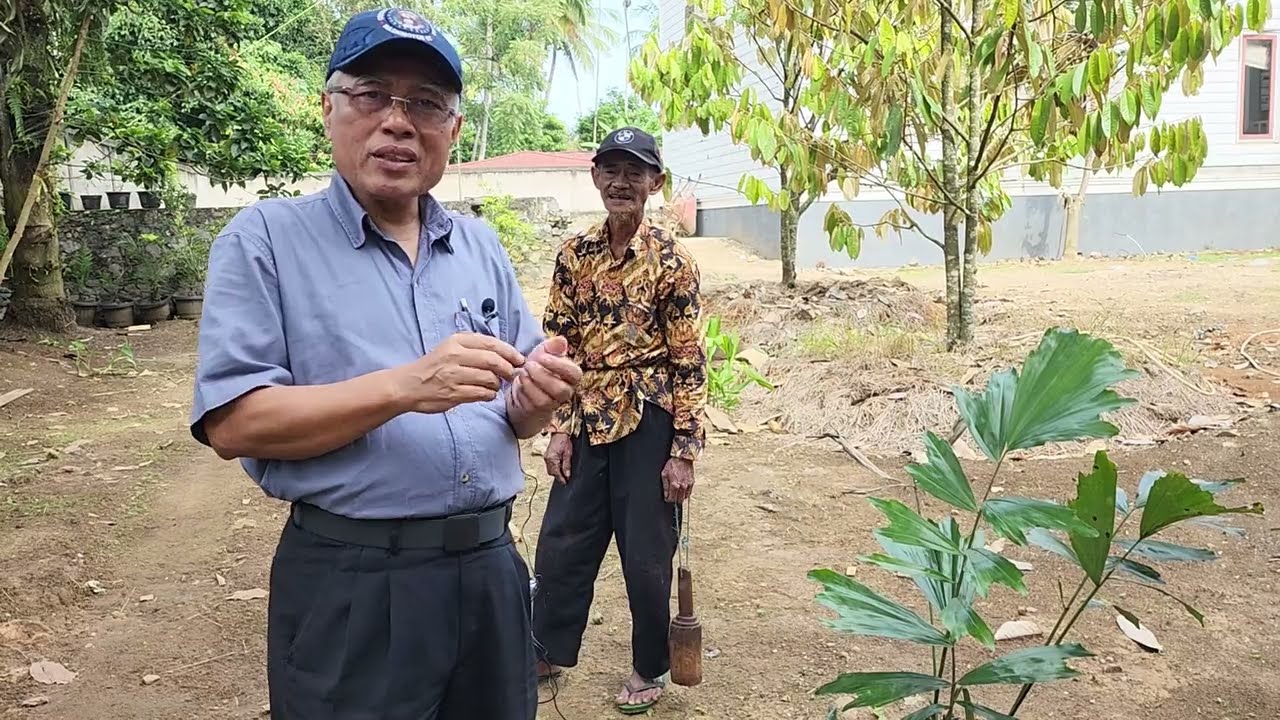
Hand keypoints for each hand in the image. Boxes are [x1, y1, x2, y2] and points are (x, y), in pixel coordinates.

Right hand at [393, 333, 524, 413]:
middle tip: (511, 375)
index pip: (491, 343)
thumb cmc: (434, 366)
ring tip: (494, 386)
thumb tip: (506, 354)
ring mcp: (453, 375)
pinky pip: (481, 394)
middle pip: (493, 361)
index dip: (510, 352)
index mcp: (457, 341)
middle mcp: (455, 356)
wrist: (408, 385)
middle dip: (508, 369)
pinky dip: (489, 395)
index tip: (519, 359)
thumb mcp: (451, 347)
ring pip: (489, 379)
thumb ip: (475, 348)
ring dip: (497, 384)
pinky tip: (486, 394)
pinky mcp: (453, 393)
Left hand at [511, 336, 581, 414]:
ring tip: (521, 372)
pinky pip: (531, 405)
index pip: (575, 374)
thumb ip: (552, 346)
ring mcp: (551, 404)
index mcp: (571, 377)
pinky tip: (518, 382)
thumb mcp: (543, 354)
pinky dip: (523, 391)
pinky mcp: (537, 411)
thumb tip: (561, 340)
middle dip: (542, 376)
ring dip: (530, 384)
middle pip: (561, 390)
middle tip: (529, 364)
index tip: (542, 357)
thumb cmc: (538, 369)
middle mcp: (565, 392)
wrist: (525, 387)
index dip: (559, 365)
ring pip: (545, 399)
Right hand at [544, 432, 572, 483]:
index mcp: (552, 459)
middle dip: (558, 476)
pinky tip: (559, 467)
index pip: (556, 473)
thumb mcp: (568, 454)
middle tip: (565, 478)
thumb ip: (567, 465)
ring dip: (556, 473)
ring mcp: (546, 458)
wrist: (559, 432)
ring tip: (563, 473)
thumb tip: (567, 475)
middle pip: (552, 473)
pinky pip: (549, 466)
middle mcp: (547, 459)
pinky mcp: (547, 456)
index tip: (566, 483)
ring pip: (550, 470)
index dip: (561, 479)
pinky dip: (554, 468)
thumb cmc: (564, 441)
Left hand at [661, 458, 694, 502]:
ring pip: (684, 497)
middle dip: (674, 500)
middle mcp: (682, 486)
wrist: (683, 457)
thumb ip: (665, 486)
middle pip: (678, 500)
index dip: (668, 499)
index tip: (667, 498)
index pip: (671, 499)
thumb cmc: (673, 464)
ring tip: (676, 493)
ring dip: (680, 497)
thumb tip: (666, 495)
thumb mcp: (664, 474)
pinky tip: (682, 490)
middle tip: (671, 496)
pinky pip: (689, 492)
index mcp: (674, 485)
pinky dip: (685, 493)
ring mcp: (688, 485)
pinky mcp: (692, 482)